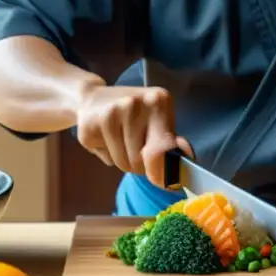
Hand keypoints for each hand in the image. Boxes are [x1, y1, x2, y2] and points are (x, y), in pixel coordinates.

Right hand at [75, 85, 192, 187]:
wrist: (94, 98)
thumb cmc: (135, 114)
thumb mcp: (158, 121)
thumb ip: (171, 141)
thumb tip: (186, 158)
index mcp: (158, 100)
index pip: (162, 150)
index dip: (161, 170)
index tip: (160, 177)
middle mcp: (133, 104)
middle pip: (141, 161)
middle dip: (140, 164)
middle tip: (137, 147)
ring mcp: (109, 114)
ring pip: (123, 163)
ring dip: (125, 161)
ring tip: (121, 141)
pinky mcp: (88, 127)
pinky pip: (106, 160)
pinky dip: (108, 156)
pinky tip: (106, 137)